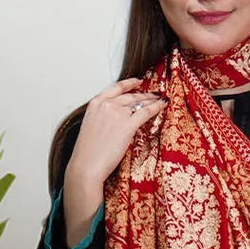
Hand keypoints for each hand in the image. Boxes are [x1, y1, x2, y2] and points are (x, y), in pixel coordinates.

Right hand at [61, 78, 165, 248]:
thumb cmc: (87, 154)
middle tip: (154, 95)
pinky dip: (157, 107)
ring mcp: (117, 113)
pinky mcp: (127, 125)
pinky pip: (146, 112)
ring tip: (160, 100)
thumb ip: (102, 118)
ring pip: (139, 102)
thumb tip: (115, 121)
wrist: (86, 166)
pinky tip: (163, 104)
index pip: (115, 88)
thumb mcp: (91, 127)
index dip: (129, 84)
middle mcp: (106, 104)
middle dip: (144, 94)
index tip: (138, 82)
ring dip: (152, 100)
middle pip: (130, 96)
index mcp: (95, 104)